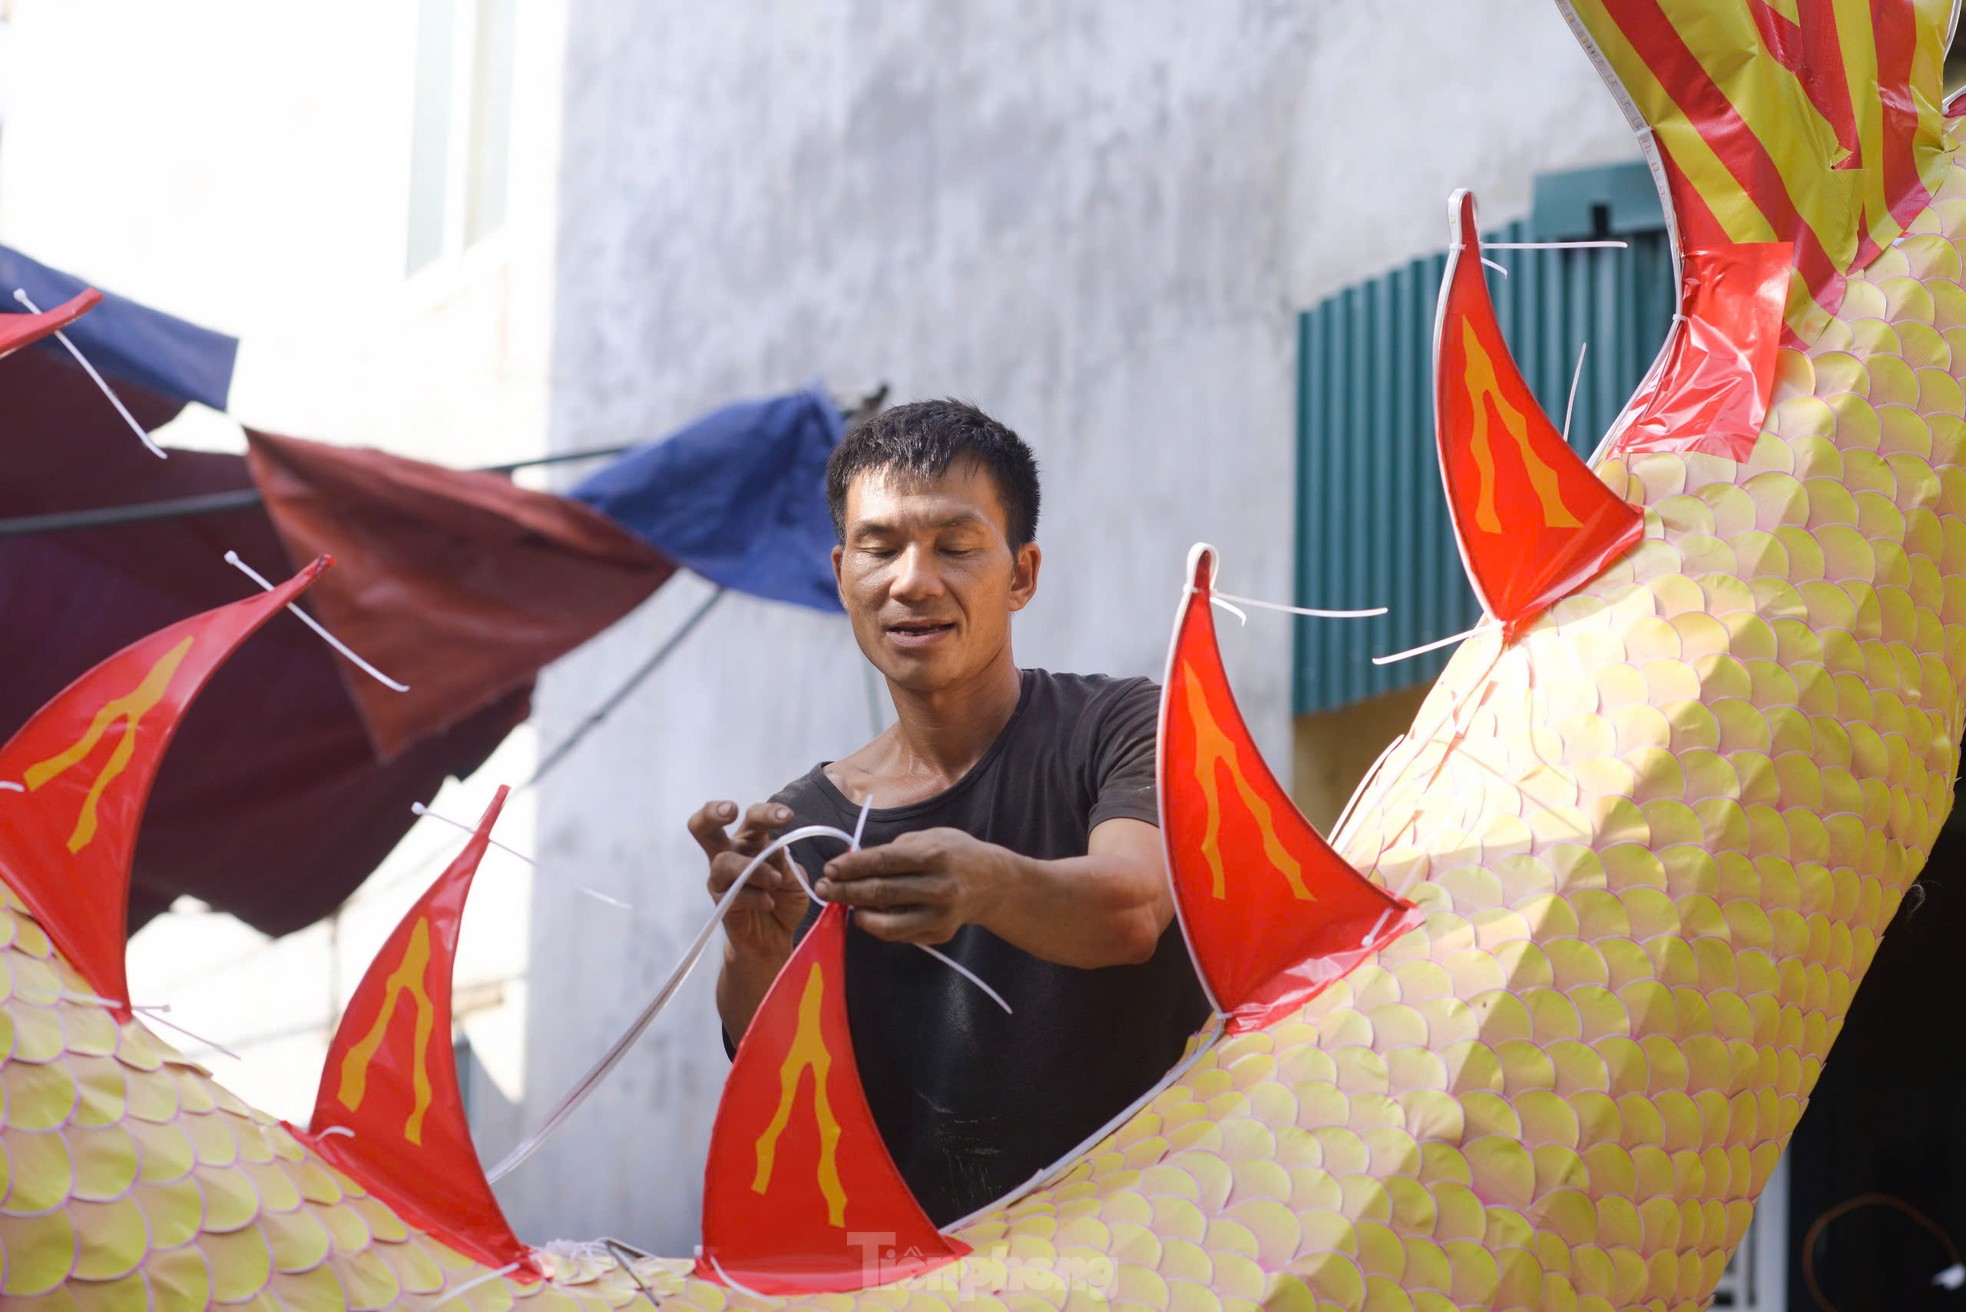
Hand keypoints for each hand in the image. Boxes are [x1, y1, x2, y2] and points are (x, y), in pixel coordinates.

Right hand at [689, 800, 808, 963]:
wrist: (775, 938)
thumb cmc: (784, 900)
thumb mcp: (795, 879)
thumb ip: (786, 864)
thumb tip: (776, 849)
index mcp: (751, 841)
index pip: (752, 818)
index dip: (766, 812)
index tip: (787, 816)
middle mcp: (731, 854)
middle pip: (706, 826)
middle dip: (714, 812)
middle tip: (731, 810)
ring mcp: (721, 879)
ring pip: (723, 861)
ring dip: (755, 869)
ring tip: (776, 882)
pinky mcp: (721, 902)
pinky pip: (732, 894)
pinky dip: (755, 897)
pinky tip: (769, 903)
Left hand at [815, 827, 1013, 944]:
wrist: (993, 883)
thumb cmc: (954, 853)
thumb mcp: (930, 837)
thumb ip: (895, 850)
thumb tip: (855, 862)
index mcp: (933, 855)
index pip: (882, 861)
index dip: (851, 866)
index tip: (829, 869)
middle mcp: (937, 887)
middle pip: (880, 892)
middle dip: (845, 891)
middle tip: (822, 889)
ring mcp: (939, 915)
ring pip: (886, 924)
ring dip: (858, 914)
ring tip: (843, 905)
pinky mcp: (938, 934)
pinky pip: (899, 934)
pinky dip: (878, 925)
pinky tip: (868, 913)